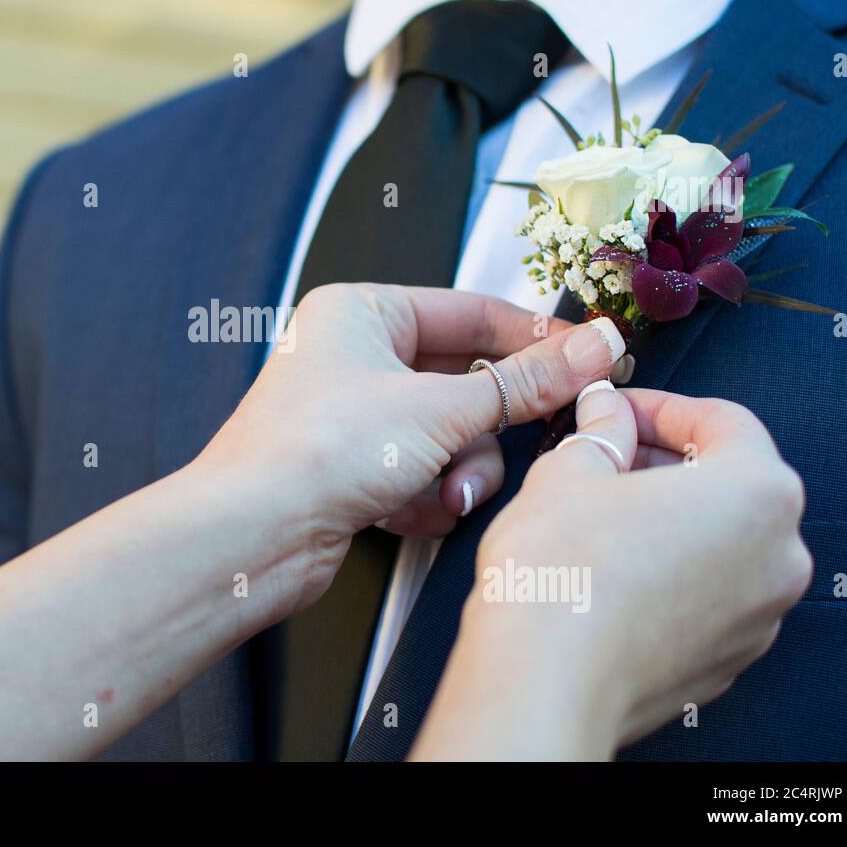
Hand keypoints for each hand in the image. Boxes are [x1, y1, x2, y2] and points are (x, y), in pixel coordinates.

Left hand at [197, 283, 625, 611]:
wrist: (252, 534)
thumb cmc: (321, 448)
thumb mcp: (441, 408)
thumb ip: (523, 383)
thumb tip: (595, 348)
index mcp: (362, 312)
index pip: (472, 313)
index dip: (536, 341)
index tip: (595, 360)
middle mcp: (354, 357)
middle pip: (464, 382)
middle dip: (490, 425)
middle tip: (548, 434)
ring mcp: (352, 417)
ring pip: (448, 435)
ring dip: (461, 469)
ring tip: (452, 493)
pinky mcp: (351, 472)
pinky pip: (420, 474)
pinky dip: (427, 496)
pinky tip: (412, 514)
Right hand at [413, 383, 811, 759]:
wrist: (544, 683)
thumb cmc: (562, 580)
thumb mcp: (569, 472)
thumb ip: (601, 432)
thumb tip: (607, 413)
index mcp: (756, 493)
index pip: (722, 422)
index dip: (659, 407)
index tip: (618, 410)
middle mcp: (776, 557)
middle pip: (728, 483)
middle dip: (662, 462)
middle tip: (601, 456)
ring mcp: (756, 616)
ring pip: (717, 542)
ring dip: (665, 518)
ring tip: (596, 514)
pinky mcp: (725, 658)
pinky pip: (705, 595)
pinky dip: (666, 572)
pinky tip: (607, 568)